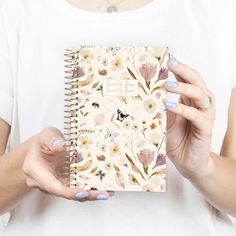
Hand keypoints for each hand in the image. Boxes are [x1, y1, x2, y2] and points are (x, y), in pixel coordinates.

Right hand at [22, 127, 113, 200]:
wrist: (43, 148)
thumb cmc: (43, 141)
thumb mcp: (46, 135)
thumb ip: (51, 139)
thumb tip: (60, 146)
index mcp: (35, 171)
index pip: (51, 186)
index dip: (68, 192)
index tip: (83, 192)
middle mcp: (45, 182)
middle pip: (65, 193)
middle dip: (85, 195)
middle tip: (103, 194)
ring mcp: (56, 184)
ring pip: (73, 193)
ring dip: (91, 194)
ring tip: (108, 192)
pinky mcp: (65, 183)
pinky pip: (77, 188)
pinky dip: (91, 188)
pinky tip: (105, 186)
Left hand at [165, 54, 215, 179]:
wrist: (186, 161)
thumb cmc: (175, 139)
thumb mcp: (164, 119)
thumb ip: (160, 106)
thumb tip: (145, 92)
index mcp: (190, 99)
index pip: (186, 78)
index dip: (178, 68)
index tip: (165, 58)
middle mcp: (200, 103)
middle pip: (196, 81)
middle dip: (183, 70)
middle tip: (170, 62)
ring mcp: (204, 114)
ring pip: (200, 94)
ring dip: (184, 88)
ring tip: (167, 85)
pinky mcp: (206, 127)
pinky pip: (197, 115)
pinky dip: (183, 109)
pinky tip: (170, 105)